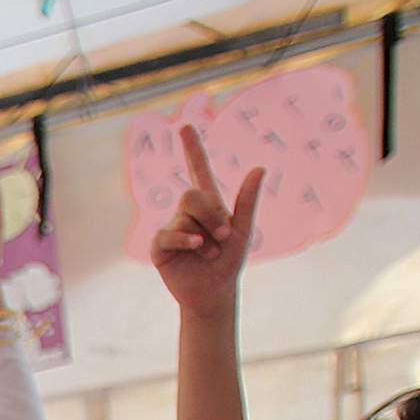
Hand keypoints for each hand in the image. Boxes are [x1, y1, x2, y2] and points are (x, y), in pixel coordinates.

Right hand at [149, 125, 265, 318]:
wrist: (214, 292)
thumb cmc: (229, 262)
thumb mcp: (243, 231)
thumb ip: (248, 201)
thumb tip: (260, 167)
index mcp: (208, 204)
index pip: (197, 169)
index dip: (192, 148)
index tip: (185, 126)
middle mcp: (187, 213)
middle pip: (191, 194)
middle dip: (211, 213)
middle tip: (224, 236)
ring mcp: (172, 227)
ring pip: (184, 216)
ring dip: (204, 235)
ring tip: (211, 252)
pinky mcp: (160, 245)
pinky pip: (168, 233)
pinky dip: (185, 239)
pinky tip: (197, 247)